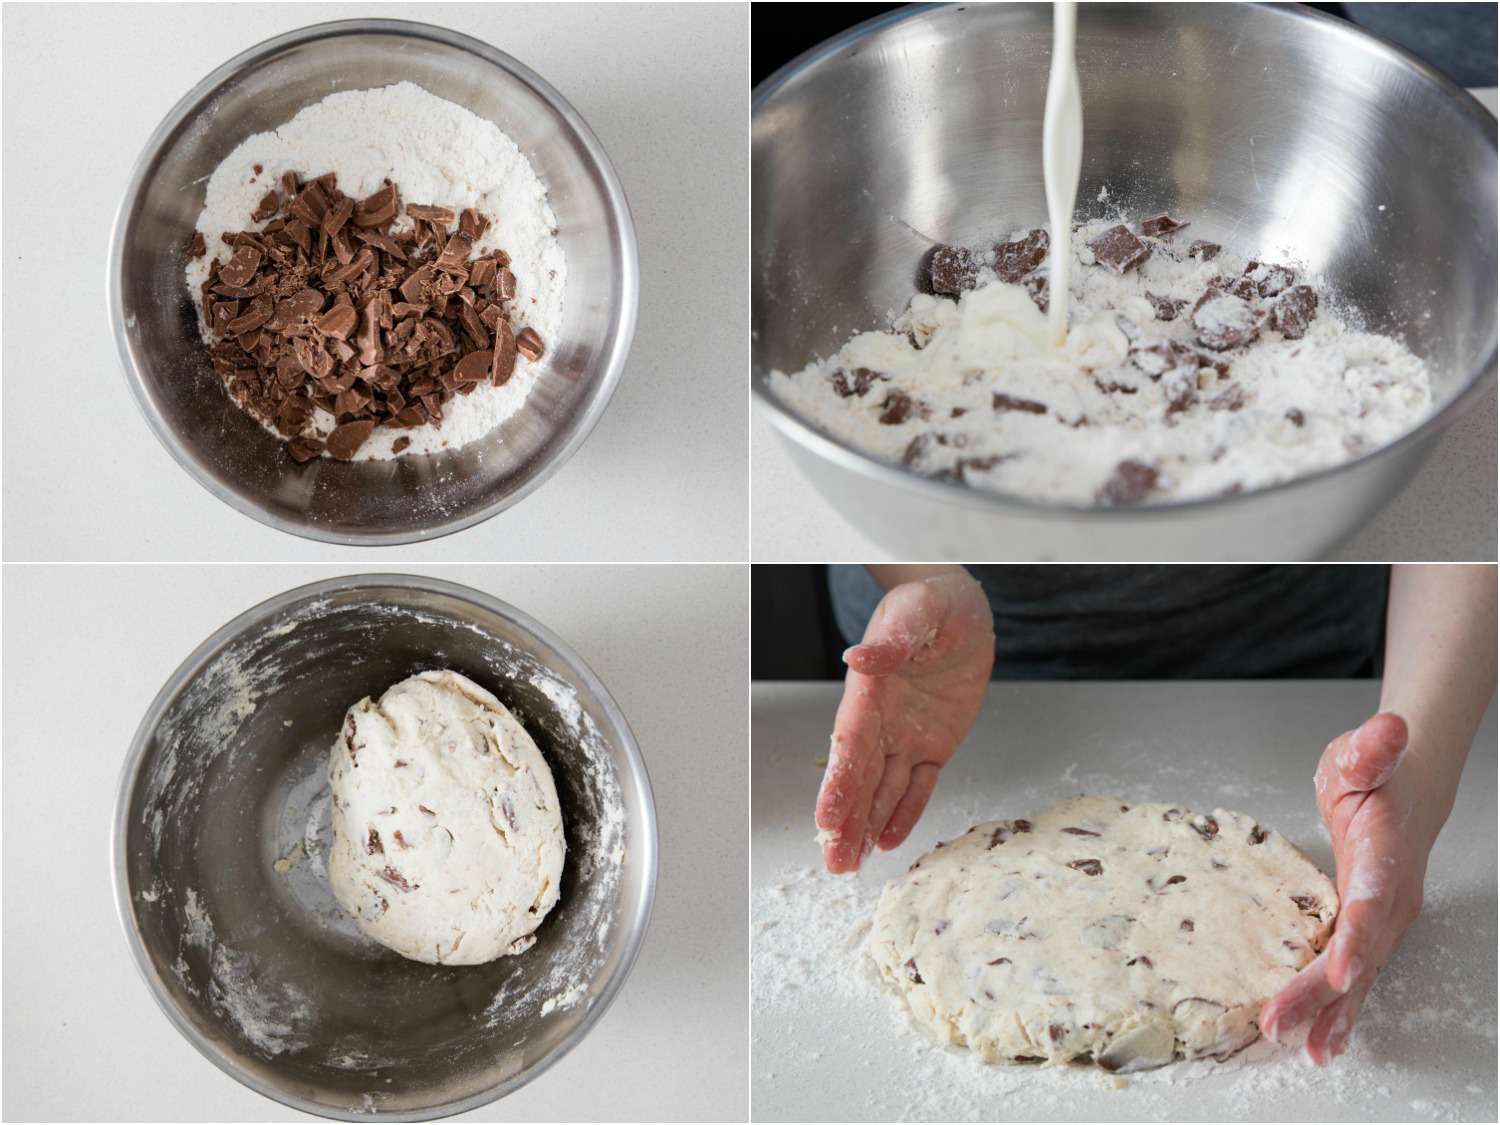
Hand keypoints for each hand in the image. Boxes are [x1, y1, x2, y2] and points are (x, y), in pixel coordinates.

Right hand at [814, 571, 994, 872]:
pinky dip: (905, 813)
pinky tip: (887, 841)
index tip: (824, 819)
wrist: (960, 610)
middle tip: (833, 862)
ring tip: (849, 864)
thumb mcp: (915, 614)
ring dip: (866, 827)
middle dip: (846, 822)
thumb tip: (860, 656)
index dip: (838, 784)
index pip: (849, 746)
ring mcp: (907, 735)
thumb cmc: (930, 604)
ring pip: (883, 790)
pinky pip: (920, 786)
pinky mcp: (935, 744)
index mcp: (870, 692)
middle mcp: (882, 721)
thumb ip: (891, 641)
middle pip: (860, 779)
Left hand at [1259, 711, 1436, 1062]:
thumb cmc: (1377, 772)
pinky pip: (1355, 975)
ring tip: (1309, 1052)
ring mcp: (1384, 918)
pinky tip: (1320, 1042)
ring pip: (1359, 974)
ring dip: (1331, 1014)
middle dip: (1320, 992)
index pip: (1373, 900)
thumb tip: (1389, 729)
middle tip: (1279, 1023)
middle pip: (1358, 952)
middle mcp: (1391, 896)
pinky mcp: (1370, 930)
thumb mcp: (1363, 753)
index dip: (1357, 937)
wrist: (1407, 787)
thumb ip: (1372, 748)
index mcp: (1386, 854)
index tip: (1338, 970)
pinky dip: (1339, 1010)